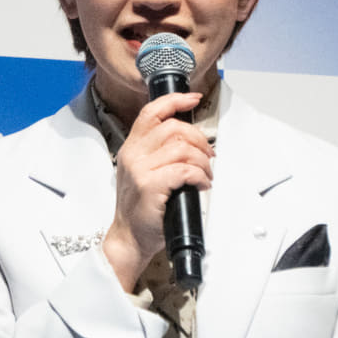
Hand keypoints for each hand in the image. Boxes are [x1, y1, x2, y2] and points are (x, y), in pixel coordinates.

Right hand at [102, 92, 213, 291]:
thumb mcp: (141, 173)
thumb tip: (188, 140)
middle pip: (173, 128)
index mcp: (131, 148)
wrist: (129, 238)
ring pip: (182, 148)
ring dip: (202, 161)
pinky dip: (200, 175)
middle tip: (208, 154)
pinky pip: (184, 170)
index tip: (193, 98)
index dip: (175, 100)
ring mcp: (140, 170)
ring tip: (206, 174)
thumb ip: (156, 153)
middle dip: (199, 139)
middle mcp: (133, 155)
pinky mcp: (150, 186)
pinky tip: (201, 184)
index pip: (151, 112)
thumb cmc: (140, 209)